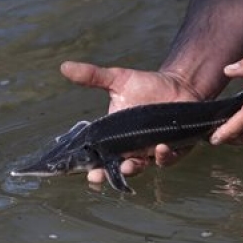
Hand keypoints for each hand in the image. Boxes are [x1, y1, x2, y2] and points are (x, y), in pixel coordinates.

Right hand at [60, 61, 201, 184]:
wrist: (179, 84)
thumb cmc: (147, 85)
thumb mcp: (119, 80)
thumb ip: (93, 76)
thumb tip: (64, 66)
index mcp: (116, 137)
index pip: (100, 157)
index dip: (93, 167)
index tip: (86, 172)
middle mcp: (133, 148)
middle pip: (118, 168)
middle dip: (110, 175)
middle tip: (100, 175)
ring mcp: (152, 151)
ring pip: (142, 166)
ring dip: (135, 168)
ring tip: (129, 164)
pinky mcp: (174, 150)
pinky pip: (168, 158)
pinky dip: (164, 156)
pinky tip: (161, 147)